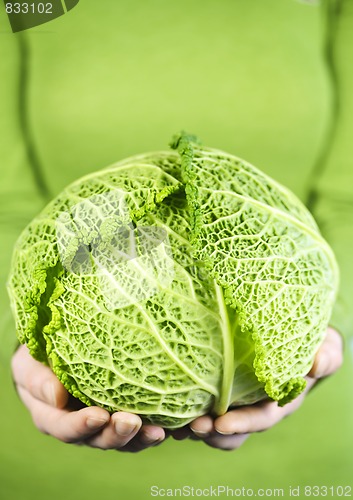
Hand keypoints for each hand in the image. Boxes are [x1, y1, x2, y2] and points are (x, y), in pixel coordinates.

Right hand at [11, 344, 165, 451]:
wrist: (53, 352)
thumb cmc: (38, 357)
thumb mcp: (28, 364)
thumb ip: (37, 379)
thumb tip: (56, 396)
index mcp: (53, 417)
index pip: (65, 428)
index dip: (81, 426)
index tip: (98, 415)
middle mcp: (80, 425)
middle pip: (99, 439)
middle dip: (117, 435)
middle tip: (132, 422)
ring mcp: (104, 422)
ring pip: (124, 439)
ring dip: (141, 437)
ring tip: (159, 431)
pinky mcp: (124, 412)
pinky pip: (141, 424)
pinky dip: (157, 425)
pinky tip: (173, 422)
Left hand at [186, 327, 342, 450]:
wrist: (295, 335)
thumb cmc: (312, 342)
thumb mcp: (326, 345)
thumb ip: (327, 355)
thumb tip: (316, 364)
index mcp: (279, 401)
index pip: (260, 418)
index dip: (241, 424)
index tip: (219, 423)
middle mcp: (255, 405)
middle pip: (232, 430)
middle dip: (211, 432)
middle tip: (190, 427)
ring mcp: (237, 399)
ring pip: (214, 424)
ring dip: (194, 427)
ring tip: (173, 425)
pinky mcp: (221, 389)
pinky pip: (203, 404)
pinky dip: (186, 407)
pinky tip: (167, 402)